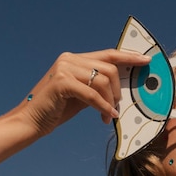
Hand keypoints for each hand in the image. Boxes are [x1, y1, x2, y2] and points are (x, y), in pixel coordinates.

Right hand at [16, 49, 150, 135]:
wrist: (30, 121)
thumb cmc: (56, 110)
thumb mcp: (81, 95)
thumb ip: (97, 87)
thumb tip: (119, 90)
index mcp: (74, 59)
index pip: (108, 54)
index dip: (128, 56)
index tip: (146, 60)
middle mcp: (69, 59)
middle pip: (109, 68)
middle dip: (118, 90)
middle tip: (117, 107)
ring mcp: (64, 68)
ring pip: (102, 80)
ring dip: (110, 101)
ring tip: (109, 115)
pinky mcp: (61, 82)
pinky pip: (92, 94)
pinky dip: (102, 106)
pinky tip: (106, 116)